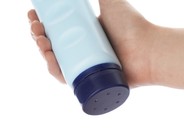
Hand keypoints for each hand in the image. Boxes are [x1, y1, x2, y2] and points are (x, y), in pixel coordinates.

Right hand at [28, 0, 154, 86]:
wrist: (149, 51)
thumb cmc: (132, 26)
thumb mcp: (111, 0)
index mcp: (85, 33)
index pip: (57, 28)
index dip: (42, 23)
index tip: (34, 14)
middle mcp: (84, 50)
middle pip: (54, 45)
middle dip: (38, 35)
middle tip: (36, 27)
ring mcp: (86, 67)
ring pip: (58, 62)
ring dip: (43, 52)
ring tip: (42, 40)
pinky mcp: (90, 82)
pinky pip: (68, 80)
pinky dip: (56, 72)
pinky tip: (50, 61)